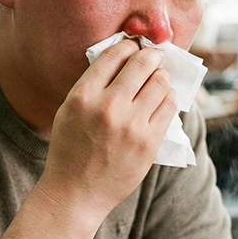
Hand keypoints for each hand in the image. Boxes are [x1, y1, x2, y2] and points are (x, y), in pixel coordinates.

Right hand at [38, 39, 176, 221]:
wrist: (75, 193)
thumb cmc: (70, 150)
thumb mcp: (68, 111)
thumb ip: (91, 85)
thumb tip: (122, 58)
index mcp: (83, 96)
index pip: (114, 55)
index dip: (128, 45)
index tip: (134, 45)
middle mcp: (108, 107)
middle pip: (142, 64)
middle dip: (151, 55)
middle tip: (153, 55)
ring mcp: (131, 126)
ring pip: (161, 83)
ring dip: (161, 76)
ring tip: (158, 78)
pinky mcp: (149, 142)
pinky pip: (169, 106)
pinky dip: (168, 97)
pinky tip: (162, 99)